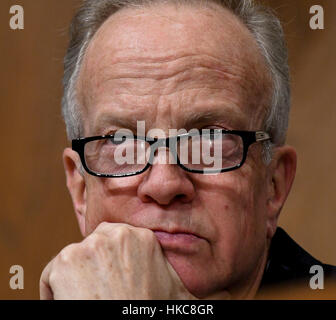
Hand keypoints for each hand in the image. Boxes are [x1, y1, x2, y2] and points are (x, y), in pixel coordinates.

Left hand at [40, 222, 196, 299]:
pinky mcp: (65, 261)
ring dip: (75, 280)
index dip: (111, 265)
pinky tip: (75, 303)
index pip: (116, 242)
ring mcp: (89, 246)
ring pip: (73, 259)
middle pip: (94, 247)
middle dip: (93, 268)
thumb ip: (202, 292)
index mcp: (141, 238)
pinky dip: (55, 291)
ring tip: (91, 300)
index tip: (113, 284)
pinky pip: (52, 274)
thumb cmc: (153, 310)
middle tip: (101, 293)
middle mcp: (115, 235)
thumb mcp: (181, 297)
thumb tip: (228, 297)